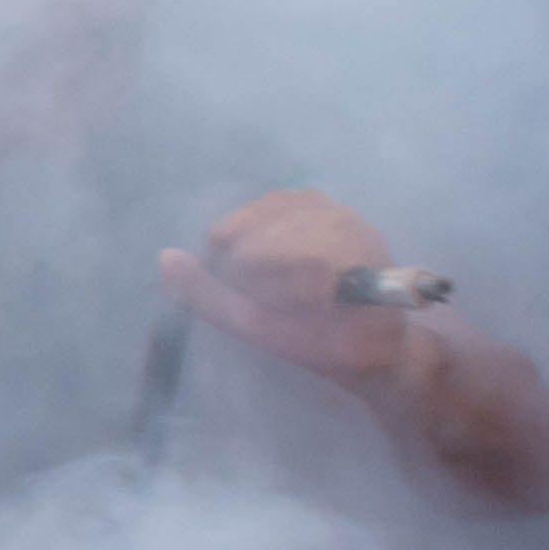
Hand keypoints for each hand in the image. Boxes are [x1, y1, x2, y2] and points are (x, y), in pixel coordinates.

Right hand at [155, 188, 422, 395]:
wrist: (383, 342)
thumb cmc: (322, 346)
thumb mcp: (259, 331)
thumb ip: (209, 296)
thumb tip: (165, 258)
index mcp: (307, 253)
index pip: (229, 242)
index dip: (226, 276)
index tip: (251, 305)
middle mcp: (324, 218)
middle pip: (241, 224)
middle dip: (239, 259)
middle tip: (263, 295)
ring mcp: (334, 208)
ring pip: (259, 211)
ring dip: (252, 241)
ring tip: (273, 277)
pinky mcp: (338, 206)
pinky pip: (283, 203)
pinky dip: (271, 226)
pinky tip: (282, 254)